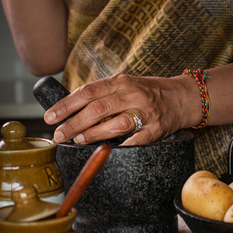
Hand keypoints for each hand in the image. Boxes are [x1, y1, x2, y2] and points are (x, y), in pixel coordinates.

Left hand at [44, 73, 201, 145]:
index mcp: (121, 81)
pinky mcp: (156, 129)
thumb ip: (102, 93)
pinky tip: (107, 151)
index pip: (87, 92)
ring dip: (93, 134)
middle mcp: (132, 94)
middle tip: (59, 134)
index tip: (50, 116)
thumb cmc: (147, 92)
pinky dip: (120, 146)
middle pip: (97, 109)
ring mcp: (145, 112)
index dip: (66, 104)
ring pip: (115, 124)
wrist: (182, 97)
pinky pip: (135, 140)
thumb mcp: (125, 84)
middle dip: (73, 123)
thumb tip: (69, 108)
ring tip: (78, 140)